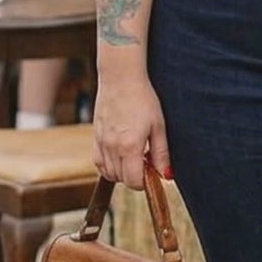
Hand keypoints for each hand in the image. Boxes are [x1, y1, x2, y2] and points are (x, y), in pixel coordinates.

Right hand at [93, 74, 171, 190]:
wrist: (120, 78)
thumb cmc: (142, 98)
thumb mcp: (158, 126)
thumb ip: (161, 153)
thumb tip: (166, 175)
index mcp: (130, 146)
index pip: (134, 181)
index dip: (145, 183)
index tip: (153, 173)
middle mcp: (112, 147)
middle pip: (121, 179)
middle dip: (135, 177)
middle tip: (146, 162)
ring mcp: (101, 142)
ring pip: (108, 172)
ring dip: (122, 172)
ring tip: (134, 157)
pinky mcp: (94, 136)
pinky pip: (98, 162)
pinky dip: (108, 165)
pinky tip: (120, 155)